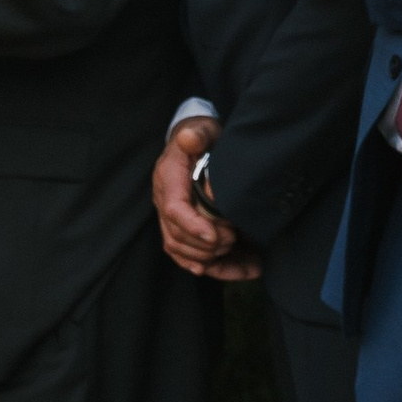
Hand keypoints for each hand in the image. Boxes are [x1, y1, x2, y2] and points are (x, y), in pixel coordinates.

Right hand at [152, 118, 257, 282]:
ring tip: (236, 250)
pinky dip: (210, 267)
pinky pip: (187, 255)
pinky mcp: (182, 228)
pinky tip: (231, 271)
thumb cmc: (201, 138)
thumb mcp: (201, 130)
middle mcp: (165, 201)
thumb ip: (197, 135)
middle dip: (206, 245)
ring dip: (208, 258)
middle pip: (176, 236)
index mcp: (168, 179)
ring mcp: (171, 218)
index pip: (174, 209)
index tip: (215, 236)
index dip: (193, 226)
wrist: (196, 143)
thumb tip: (189, 138)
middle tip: (233, 237)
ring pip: (180, 249)